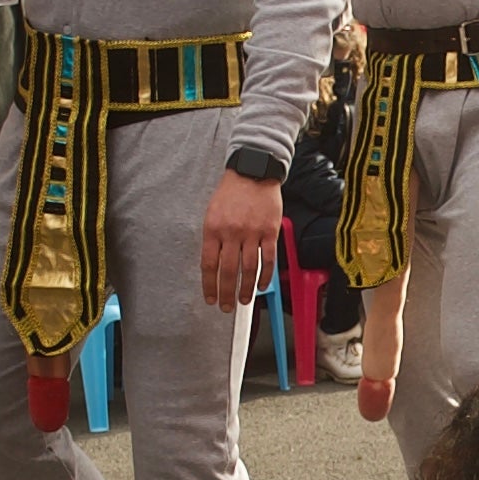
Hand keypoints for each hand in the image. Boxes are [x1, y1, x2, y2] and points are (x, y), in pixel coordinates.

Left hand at [200, 169, 284, 308]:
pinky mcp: (270, 231)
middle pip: (228, 272)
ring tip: (244, 301)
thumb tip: (213, 265)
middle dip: (226, 293)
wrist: (253, 172)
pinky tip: (260, 286)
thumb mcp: (212, 212)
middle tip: (226, 307)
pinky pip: (267, 259)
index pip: (209, 265)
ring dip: (246, 289)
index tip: (211, 298)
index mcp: (213, 229)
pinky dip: (264, 276)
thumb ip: (212, 238)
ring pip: (248, 269)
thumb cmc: (231, 192)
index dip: (209, 286)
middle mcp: (231, 232)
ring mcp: (252, 232)